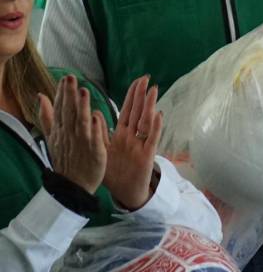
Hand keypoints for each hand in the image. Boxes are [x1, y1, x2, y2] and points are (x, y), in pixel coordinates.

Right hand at [37, 76, 106, 194]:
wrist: (73, 185)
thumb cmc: (65, 158)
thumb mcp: (52, 137)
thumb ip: (47, 116)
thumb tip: (40, 96)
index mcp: (60, 130)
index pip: (60, 109)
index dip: (62, 93)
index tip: (65, 78)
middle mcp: (69, 135)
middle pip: (69, 113)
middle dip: (69, 95)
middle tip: (71, 78)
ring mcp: (82, 143)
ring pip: (81, 123)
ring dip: (82, 107)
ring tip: (83, 92)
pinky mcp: (94, 152)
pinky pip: (94, 139)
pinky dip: (94, 129)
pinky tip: (96, 116)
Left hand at [104, 75, 161, 209]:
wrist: (125, 192)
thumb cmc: (114, 173)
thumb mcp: (102, 151)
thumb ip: (100, 132)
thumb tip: (96, 112)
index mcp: (121, 134)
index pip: (127, 110)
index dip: (132, 96)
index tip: (137, 81)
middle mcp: (132, 136)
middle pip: (137, 112)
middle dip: (141, 95)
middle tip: (146, 78)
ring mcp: (141, 144)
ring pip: (145, 121)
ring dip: (149, 106)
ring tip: (153, 90)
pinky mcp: (147, 155)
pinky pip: (151, 139)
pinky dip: (155, 127)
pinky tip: (158, 115)